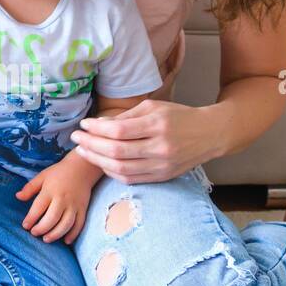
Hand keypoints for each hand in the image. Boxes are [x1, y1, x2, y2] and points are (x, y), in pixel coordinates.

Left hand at [14, 156, 99, 243]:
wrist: (82, 168)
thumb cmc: (59, 173)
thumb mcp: (42, 177)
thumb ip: (30, 188)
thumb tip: (17, 197)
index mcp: (50, 190)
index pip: (39, 207)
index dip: (31, 218)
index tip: (25, 226)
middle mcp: (63, 199)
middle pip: (52, 218)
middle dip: (42, 228)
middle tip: (34, 233)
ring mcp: (74, 205)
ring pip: (66, 224)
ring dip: (56, 234)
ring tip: (46, 239)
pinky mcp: (83, 209)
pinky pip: (79, 224)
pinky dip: (73, 234)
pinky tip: (66, 241)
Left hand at [69, 100, 217, 183]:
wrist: (210, 134)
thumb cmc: (179, 116)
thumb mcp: (154, 107)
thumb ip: (126, 117)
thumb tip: (98, 125)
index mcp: (158, 125)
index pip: (118, 130)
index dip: (96, 129)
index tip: (84, 125)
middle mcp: (160, 147)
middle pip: (116, 151)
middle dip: (91, 145)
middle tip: (76, 139)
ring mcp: (161, 165)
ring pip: (120, 169)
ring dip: (97, 161)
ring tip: (84, 151)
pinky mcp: (162, 177)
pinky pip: (130, 179)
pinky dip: (111, 172)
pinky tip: (101, 163)